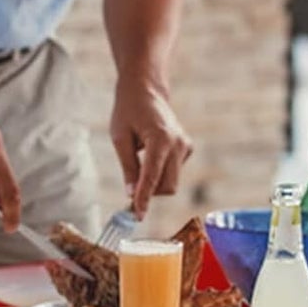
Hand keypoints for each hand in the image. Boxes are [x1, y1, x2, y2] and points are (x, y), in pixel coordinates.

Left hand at [110, 81, 192, 216]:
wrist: (146, 91)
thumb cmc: (129, 110)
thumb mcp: (120, 138)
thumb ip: (128, 167)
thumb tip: (131, 194)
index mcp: (161, 139)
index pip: (151, 178)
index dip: (143, 199)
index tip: (136, 215)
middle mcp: (178, 144)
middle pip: (167, 186)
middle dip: (149, 193)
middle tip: (129, 193)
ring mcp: (185, 146)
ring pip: (171, 182)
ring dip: (154, 184)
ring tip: (137, 166)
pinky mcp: (187, 148)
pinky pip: (174, 172)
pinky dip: (161, 173)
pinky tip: (150, 156)